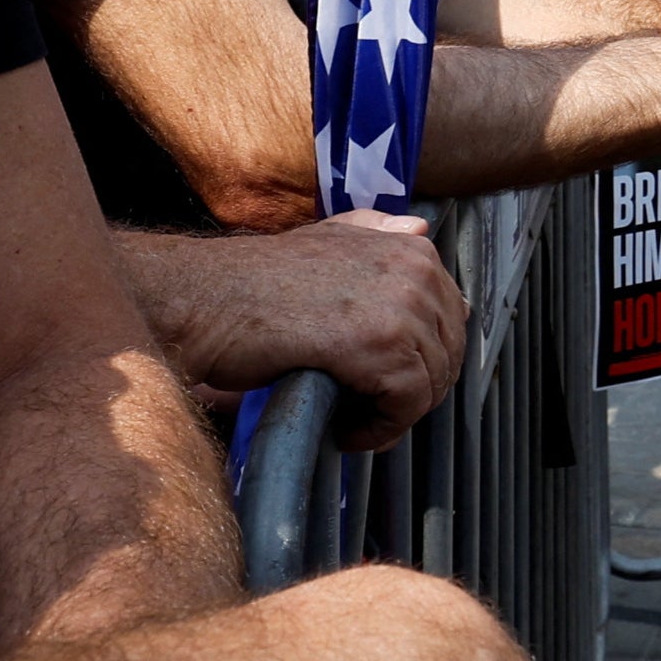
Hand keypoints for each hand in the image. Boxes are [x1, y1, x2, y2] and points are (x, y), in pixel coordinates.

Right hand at [252, 213, 464, 453]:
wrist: (208, 299)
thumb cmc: (258, 280)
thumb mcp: (326, 238)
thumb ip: (376, 232)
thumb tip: (422, 228)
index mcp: (412, 247)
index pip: (452, 323)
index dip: (420, 362)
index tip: (381, 381)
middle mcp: (417, 271)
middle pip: (446, 358)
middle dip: (410, 394)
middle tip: (366, 410)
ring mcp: (401, 307)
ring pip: (429, 388)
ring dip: (391, 418)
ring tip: (349, 421)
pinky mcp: (380, 349)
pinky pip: (404, 409)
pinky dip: (376, 433)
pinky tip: (344, 431)